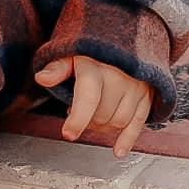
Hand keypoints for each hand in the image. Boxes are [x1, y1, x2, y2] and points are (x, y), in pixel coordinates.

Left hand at [34, 55, 152, 157]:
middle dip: (87, 120)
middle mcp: (119, 77)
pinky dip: (128, 139)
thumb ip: (57, 69)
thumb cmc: (93, 51)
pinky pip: (138, 123)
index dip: (78, 119)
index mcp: (96, 67)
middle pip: (102, 115)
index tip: (68, 133)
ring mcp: (136, 86)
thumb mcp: (71, 55)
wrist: (125, 37)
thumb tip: (41, 78)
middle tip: (79, 110)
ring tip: (94, 114)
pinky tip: (118, 151)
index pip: (88, 98)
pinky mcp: (147, 95)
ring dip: (103, 127)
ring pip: (119, 121)